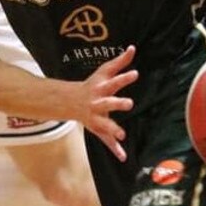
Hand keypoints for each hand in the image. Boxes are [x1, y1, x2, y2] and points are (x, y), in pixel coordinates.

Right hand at [78, 45, 138, 159]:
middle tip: (129, 103)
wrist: (70, 102)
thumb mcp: (104, 72)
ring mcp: (97, 118)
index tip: (135, 73)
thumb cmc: (92, 85)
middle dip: (118, 103)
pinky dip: (114, 149)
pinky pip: (106, 140)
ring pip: (105, 124)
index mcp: (102, 88)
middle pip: (108, 103)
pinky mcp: (98, 129)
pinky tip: (123, 157)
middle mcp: (98, 103)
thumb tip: (133, 47)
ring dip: (113, 129)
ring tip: (123, 135)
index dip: (124, 78)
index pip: (114, 81)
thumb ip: (120, 61)